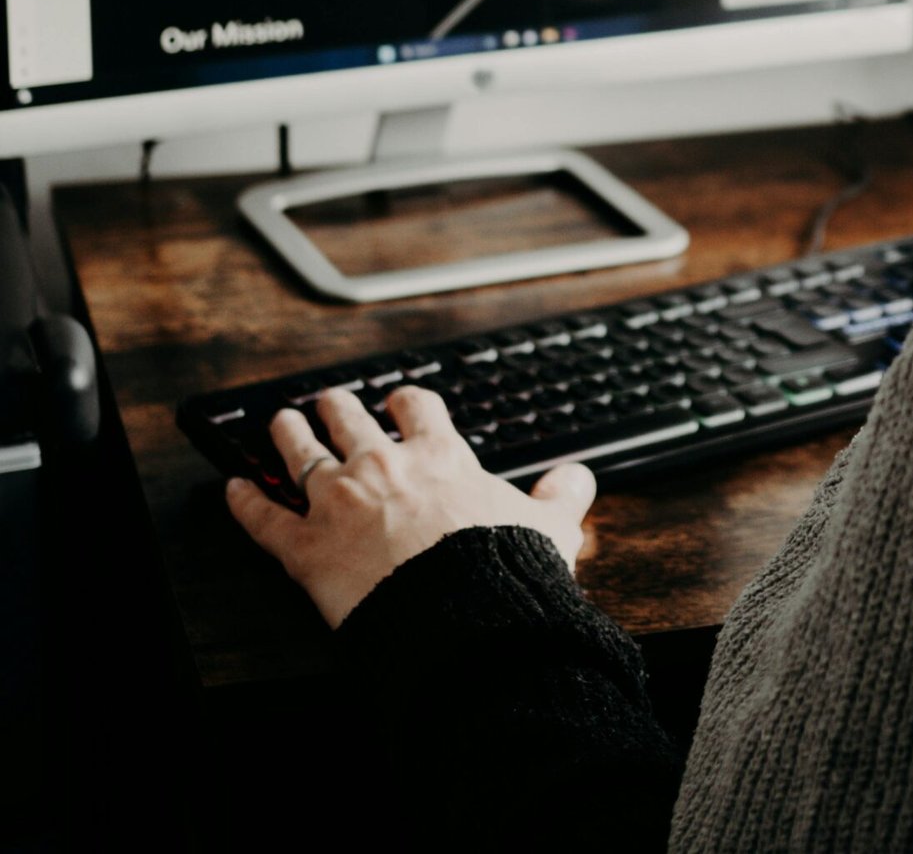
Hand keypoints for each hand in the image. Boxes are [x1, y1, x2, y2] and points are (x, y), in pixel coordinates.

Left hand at [225, 384, 597, 629]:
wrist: (458, 615)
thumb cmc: (502, 570)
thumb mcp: (549, 528)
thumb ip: (562, 498)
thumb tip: (579, 480)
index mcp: (439, 456)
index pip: (418, 407)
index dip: (406, 400)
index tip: (400, 400)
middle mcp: (382, 466)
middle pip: (349, 420)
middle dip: (337, 408)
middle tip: (327, 401)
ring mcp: (338, 502)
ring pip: (300, 455)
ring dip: (286, 435)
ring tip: (279, 422)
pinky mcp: (305, 548)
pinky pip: (263, 518)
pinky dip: (243, 503)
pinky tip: (231, 489)